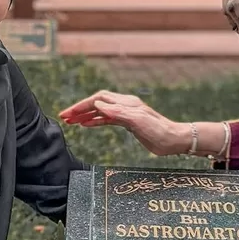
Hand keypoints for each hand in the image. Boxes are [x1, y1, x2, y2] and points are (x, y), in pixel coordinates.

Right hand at [58, 90, 186, 155]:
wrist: (174, 140)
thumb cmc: (159, 131)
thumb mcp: (138, 121)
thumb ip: (118, 112)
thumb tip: (98, 104)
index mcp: (126, 103)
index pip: (99, 99)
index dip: (82, 105)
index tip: (68, 113)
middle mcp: (125, 105)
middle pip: (97, 103)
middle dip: (80, 109)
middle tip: (64, 117)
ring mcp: (126, 113)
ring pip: (101, 111)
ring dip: (85, 115)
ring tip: (71, 121)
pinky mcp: (128, 122)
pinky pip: (107, 119)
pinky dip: (95, 120)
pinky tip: (86, 124)